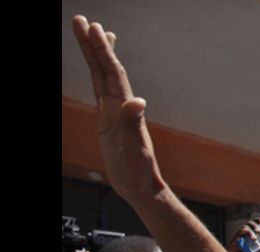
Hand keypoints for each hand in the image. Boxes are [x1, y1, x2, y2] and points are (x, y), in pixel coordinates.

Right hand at [72, 15, 165, 202]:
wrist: (140, 187)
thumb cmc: (139, 171)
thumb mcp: (135, 148)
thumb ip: (133, 125)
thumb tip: (137, 102)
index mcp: (124, 108)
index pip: (112, 73)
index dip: (102, 50)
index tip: (93, 28)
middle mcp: (119, 106)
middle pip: (104, 68)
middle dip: (93, 44)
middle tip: (82, 19)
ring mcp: (113, 112)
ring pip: (102, 76)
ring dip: (96, 54)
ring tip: (93, 31)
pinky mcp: (107, 121)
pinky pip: (100, 91)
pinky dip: (98, 75)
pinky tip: (98, 68)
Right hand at [226, 219, 259, 251]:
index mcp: (252, 235)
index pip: (256, 224)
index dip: (259, 221)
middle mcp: (245, 234)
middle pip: (250, 224)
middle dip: (255, 226)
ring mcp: (239, 237)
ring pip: (245, 228)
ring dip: (250, 232)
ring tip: (255, 239)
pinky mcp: (233, 241)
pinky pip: (238, 234)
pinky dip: (242, 232)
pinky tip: (246, 232)